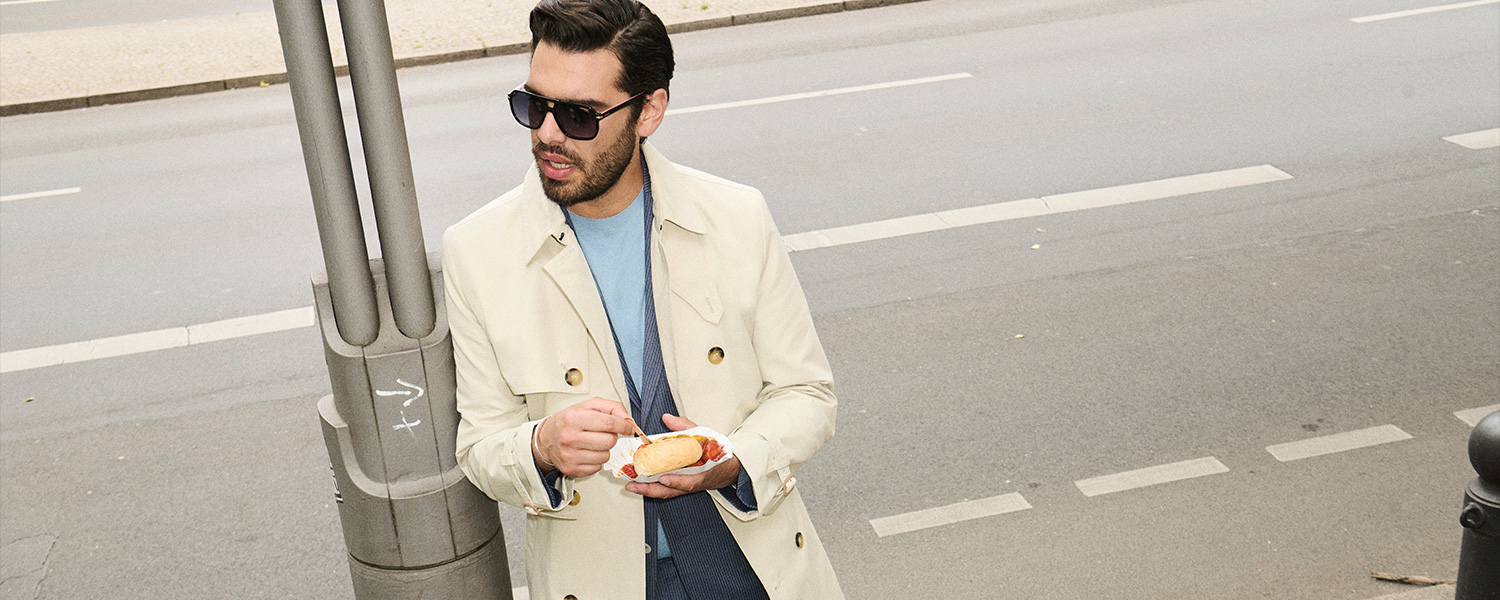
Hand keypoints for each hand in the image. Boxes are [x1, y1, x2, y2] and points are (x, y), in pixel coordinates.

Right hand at [533, 398, 632, 476]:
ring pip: (605, 456)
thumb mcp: (587, 406)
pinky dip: (597, 460)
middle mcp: (569, 438)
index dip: (624, 426)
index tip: (628, 427)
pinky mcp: (572, 469)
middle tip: (603, 434)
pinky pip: (598, 467)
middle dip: (612, 437)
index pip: (609, 423)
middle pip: (609, 441)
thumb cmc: (568, 422)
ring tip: (593, 443)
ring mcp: (570, 456)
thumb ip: (611, 407)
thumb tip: (627, 418)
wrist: (546, 440)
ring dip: (604, 449)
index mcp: (573, 419)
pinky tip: (587, 453)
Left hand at [625, 413, 740, 498]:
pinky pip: (665, 489)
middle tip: (634, 485)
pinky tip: (639, 483)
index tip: (664, 479)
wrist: (728, 467)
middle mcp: (693, 483)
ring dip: (648, 490)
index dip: (677, 481)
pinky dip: (652, 487)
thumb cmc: (717, 452)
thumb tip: (667, 417)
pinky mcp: (681, 487)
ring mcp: (686, 486)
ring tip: (631, 486)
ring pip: (666, 492)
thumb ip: (686, 427)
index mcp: (703, 472)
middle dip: (651, 490)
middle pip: (671, 491)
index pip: (690, 481)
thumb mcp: (705, 436)